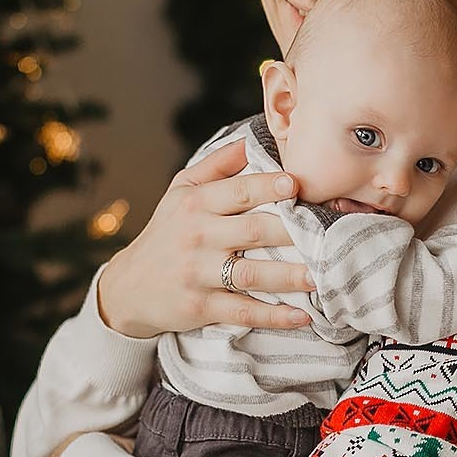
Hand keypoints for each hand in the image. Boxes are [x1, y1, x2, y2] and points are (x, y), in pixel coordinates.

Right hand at [96, 139, 314, 338]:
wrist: (128, 287)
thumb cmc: (165, 233)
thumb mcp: (180, 191)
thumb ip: (216, 165)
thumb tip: (251, 139)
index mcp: (196, 203)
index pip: (238, 191)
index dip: (269, 186)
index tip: (298, 184)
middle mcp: (198, 236)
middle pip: (254, 230)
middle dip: (292, 232)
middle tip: (328, 232)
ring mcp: (198, 273)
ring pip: (251, 273)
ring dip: (289, 277)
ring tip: (321, 276)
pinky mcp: (200, 306)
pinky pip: (242, 311)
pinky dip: (272, 316)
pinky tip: (301, 317)